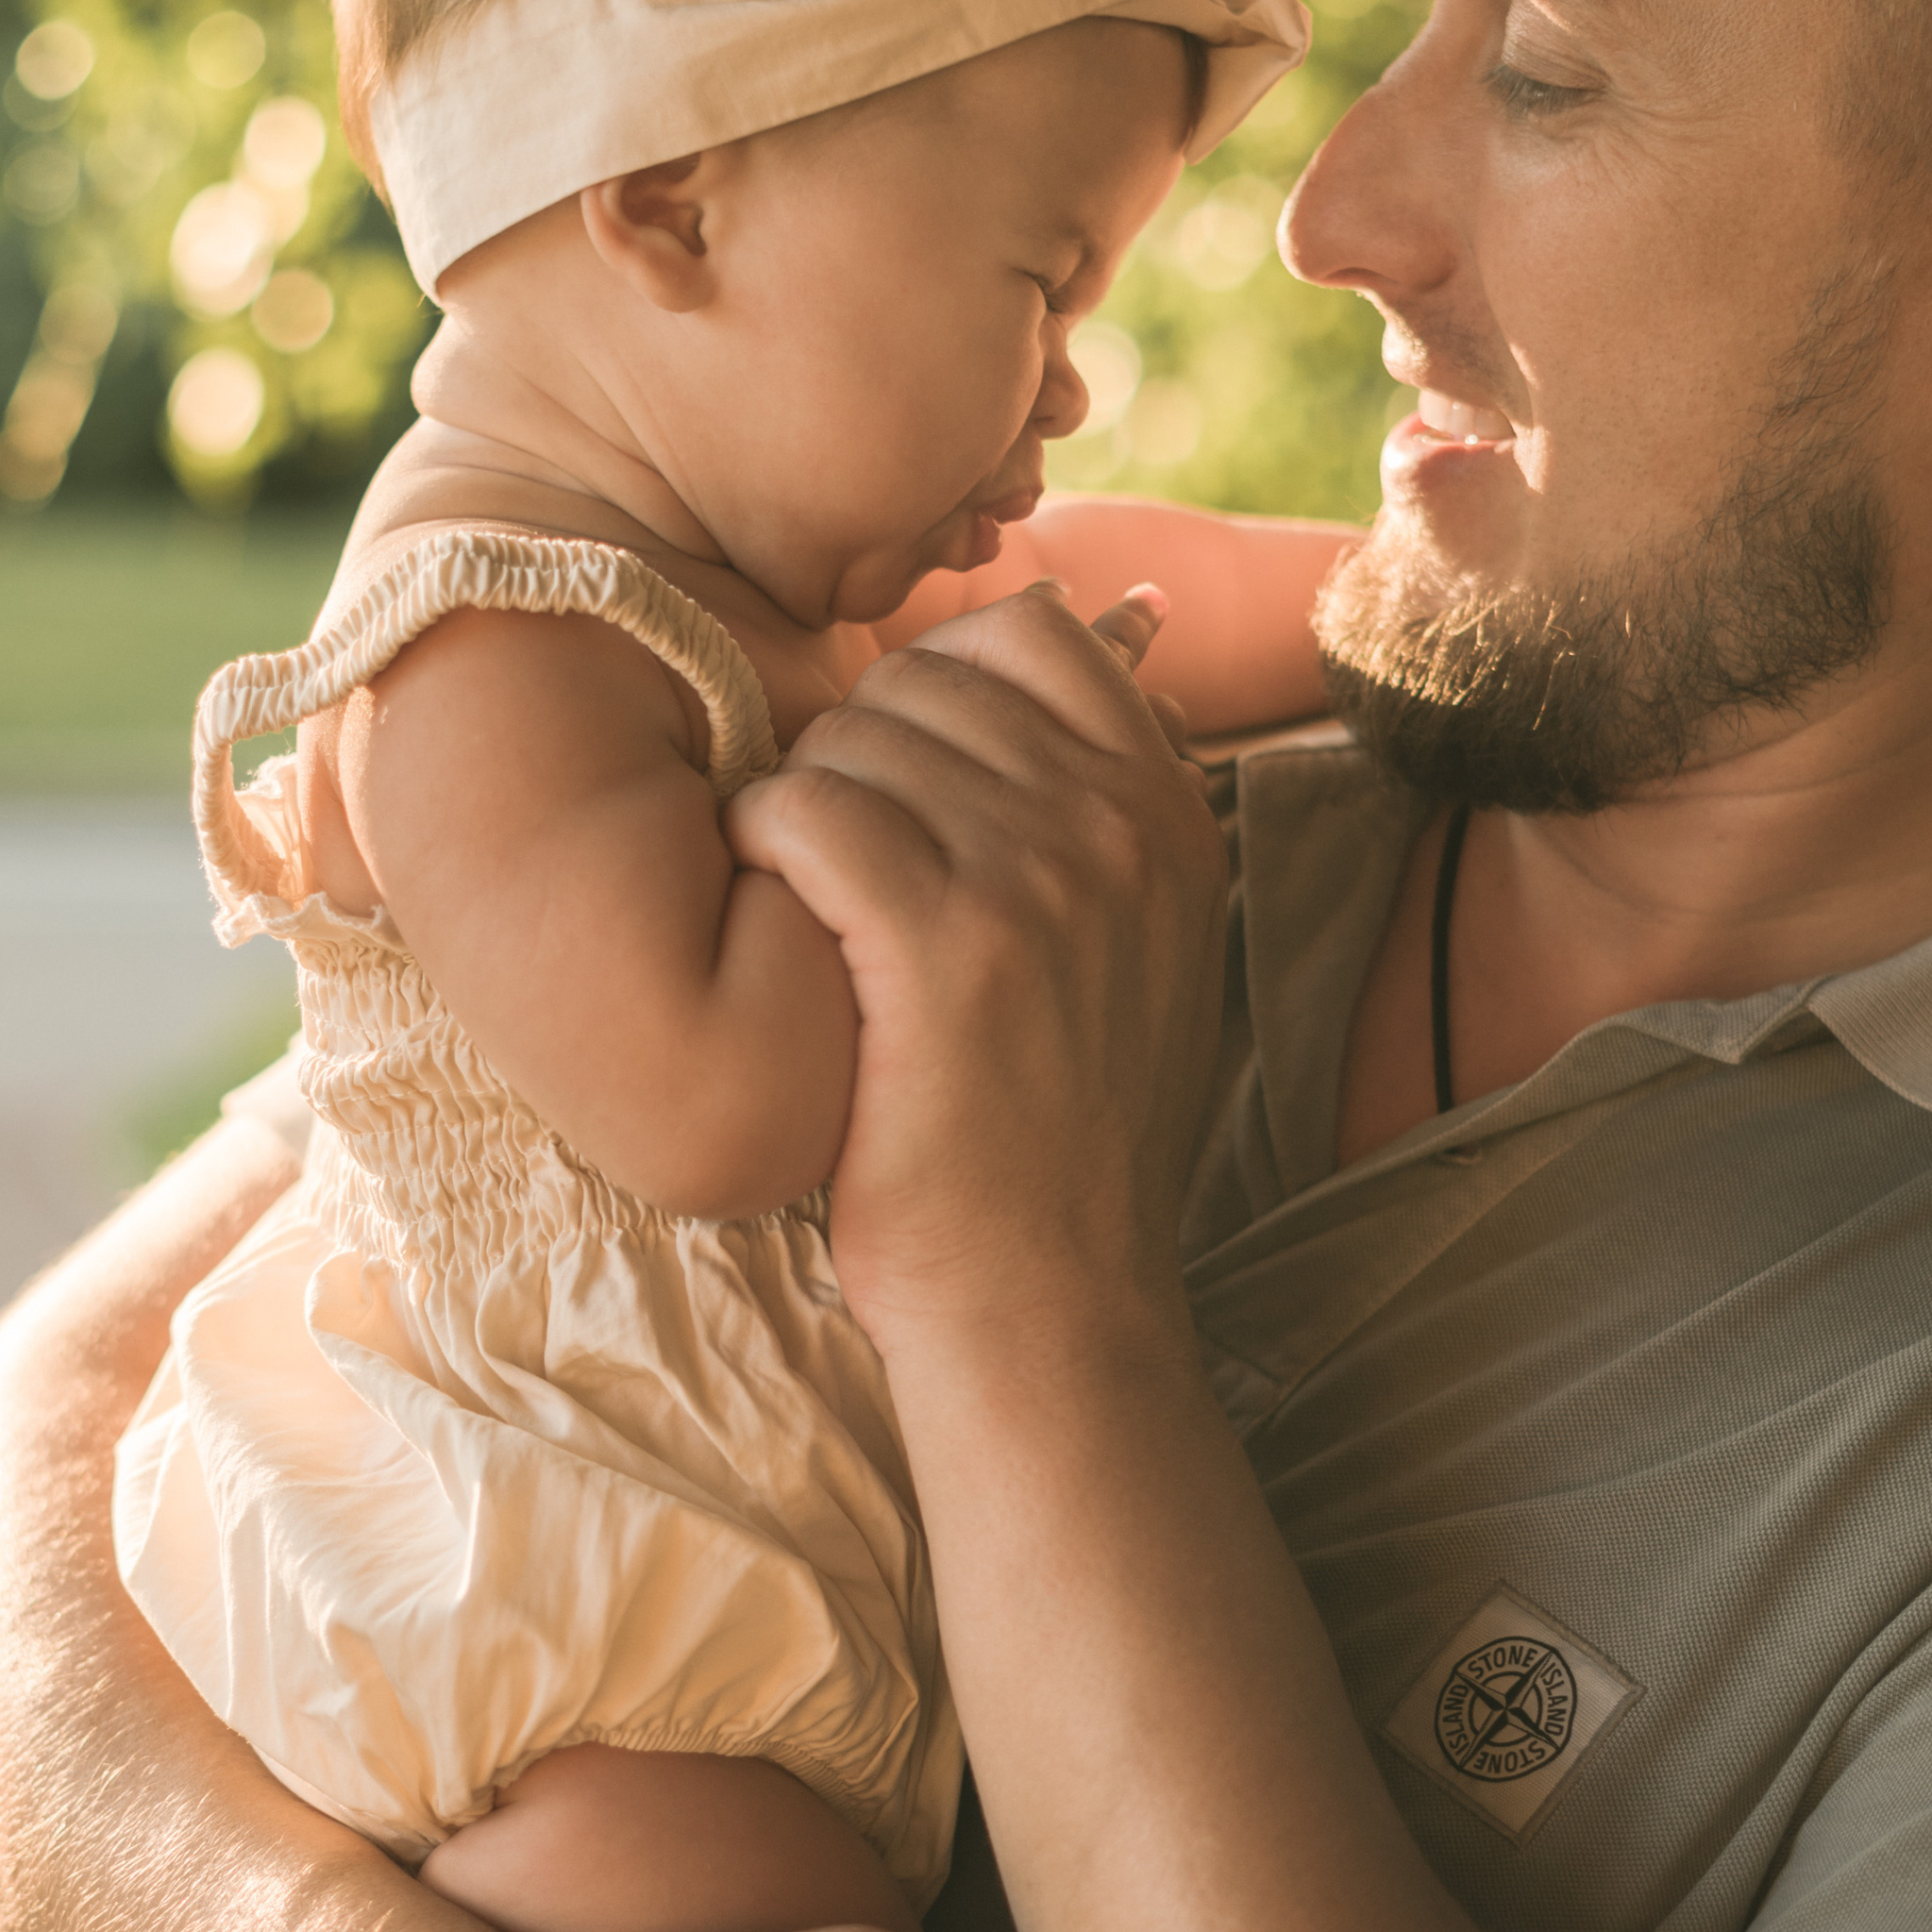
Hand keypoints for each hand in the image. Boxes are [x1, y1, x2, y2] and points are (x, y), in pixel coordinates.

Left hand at [725, 584, 1228, 1358]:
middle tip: (834, 864)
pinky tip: (776, 919)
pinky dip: (762, 847)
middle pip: (926, 679)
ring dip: (802, 809)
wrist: (1046, 1298)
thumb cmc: (1051, 1129)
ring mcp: (1040, 879)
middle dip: (853, 752)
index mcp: (1169, 812)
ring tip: (810, 908)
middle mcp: (1120, 826)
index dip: (929, 683)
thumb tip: (1047, 645)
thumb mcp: (1135, 947)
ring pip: (855, 738)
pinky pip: (806, 807)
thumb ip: (1098, 811)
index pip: (1028, 632)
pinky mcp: (944, 947)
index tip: (898, 781)